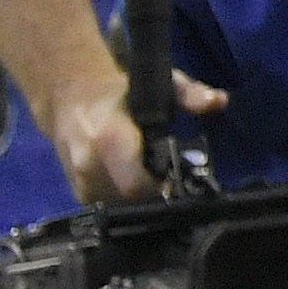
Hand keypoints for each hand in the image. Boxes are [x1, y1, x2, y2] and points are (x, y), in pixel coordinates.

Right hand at [53, 68, 229, 203]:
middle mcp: (88, 164)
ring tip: (151, 175)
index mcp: (106, 137)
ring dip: (140, 197)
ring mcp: (79, 182)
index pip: (134, 184)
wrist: (69, 98)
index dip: (160, 189)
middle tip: (168, 178)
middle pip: (130, 199)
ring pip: (120, 205)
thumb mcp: (159, 83)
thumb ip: (189, 93)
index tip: (177, 182)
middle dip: (154, 193)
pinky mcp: (77, 193)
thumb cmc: (120, 91)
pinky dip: (124, 197)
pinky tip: (133, 178)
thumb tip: (218, 101)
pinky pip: (108, 205)